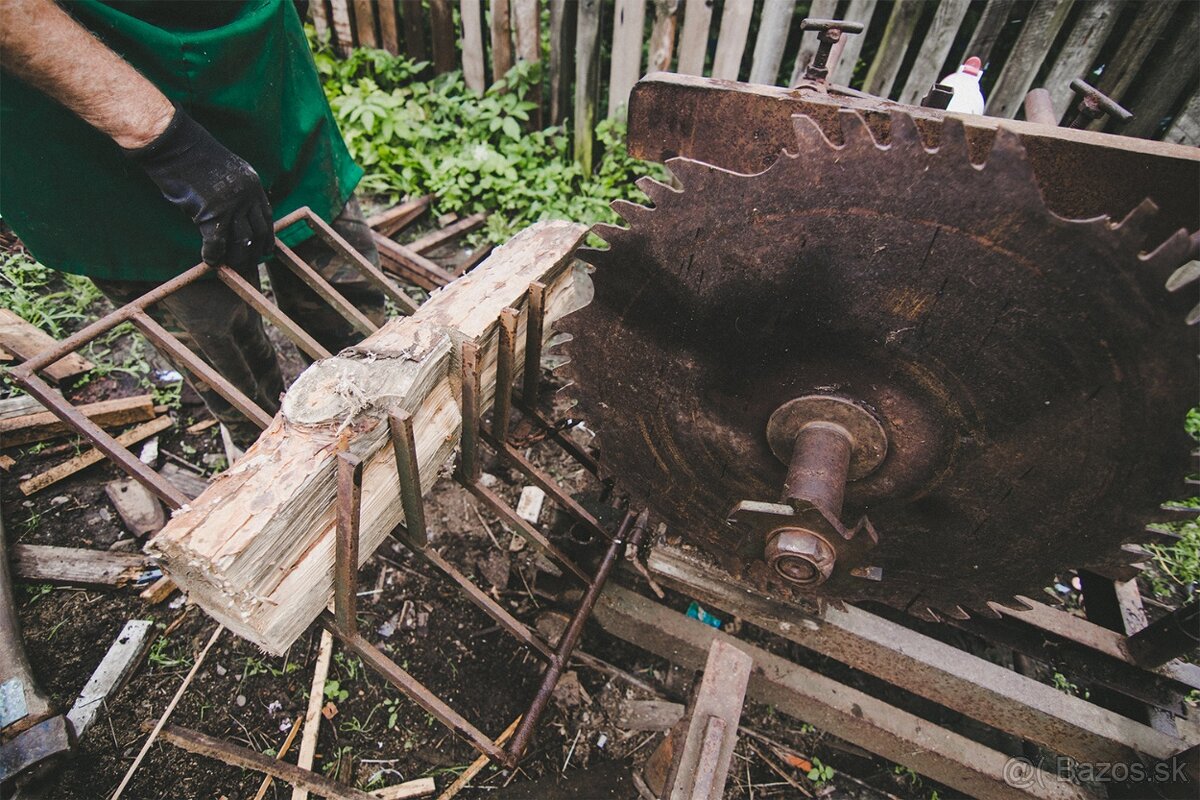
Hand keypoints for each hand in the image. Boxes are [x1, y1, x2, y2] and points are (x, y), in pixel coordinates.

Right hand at [126, 105, 272, 269]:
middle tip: (247, 266)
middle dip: (253, 252)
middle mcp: (248, 195)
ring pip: (243, 242)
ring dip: (237, 258)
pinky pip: (217, 244)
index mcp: (253, 184)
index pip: (266, 217)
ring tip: (229, 267)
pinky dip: (213, 256)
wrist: (174, 144)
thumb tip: (232, 218)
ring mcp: (232, 205)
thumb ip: (234, 192)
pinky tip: (209, 261)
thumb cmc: (191, 156)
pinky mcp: (213, 214)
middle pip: (258, 233)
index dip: (266, 236)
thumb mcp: (224, 172)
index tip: (265, 250)